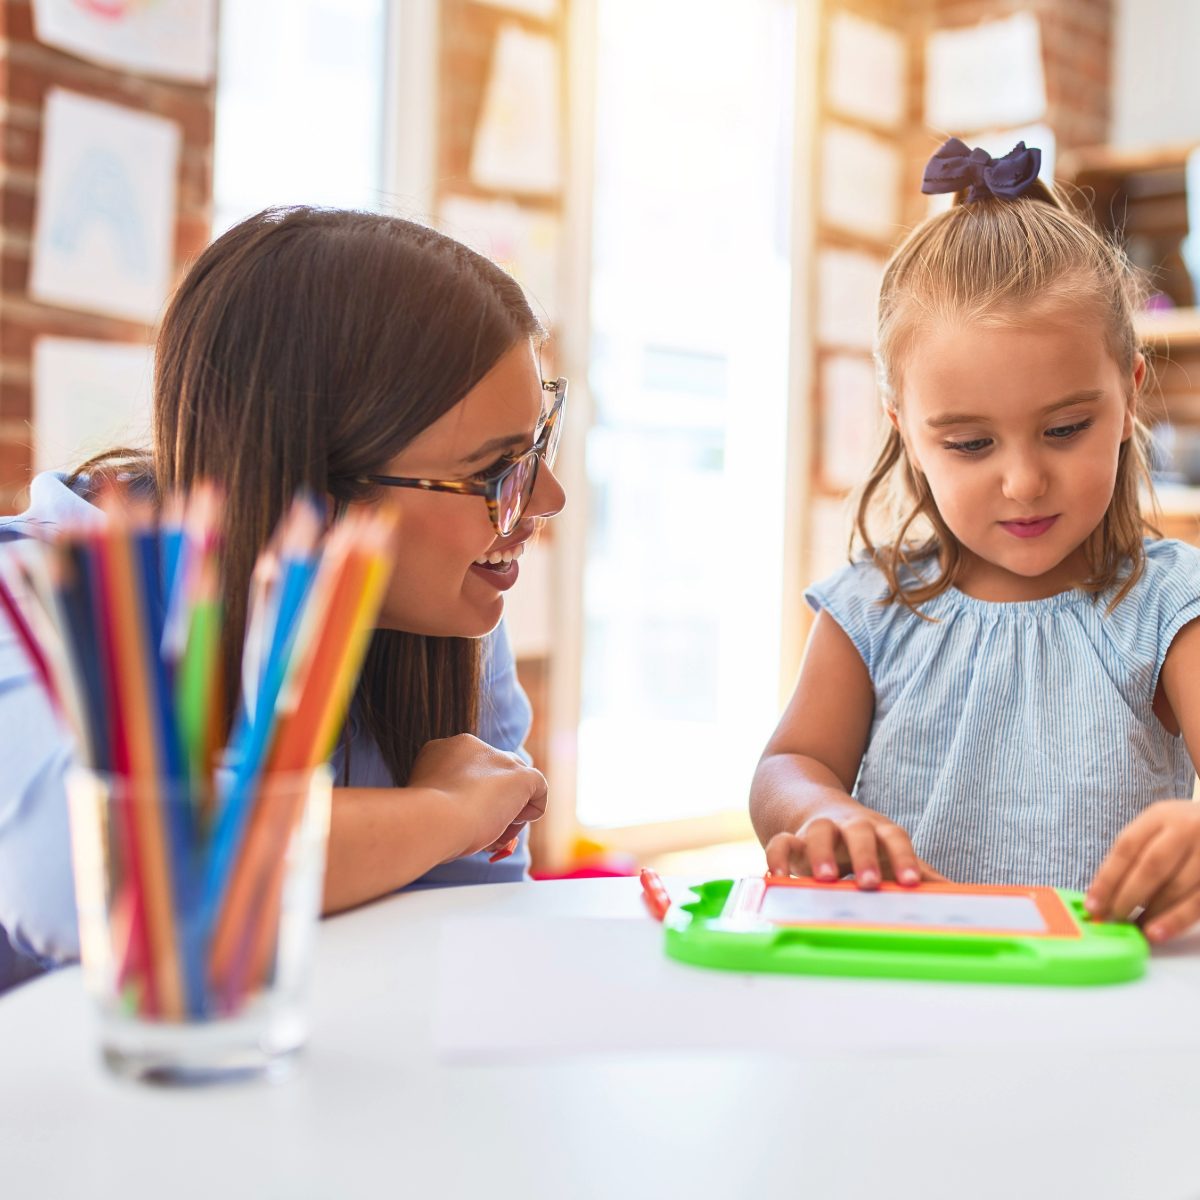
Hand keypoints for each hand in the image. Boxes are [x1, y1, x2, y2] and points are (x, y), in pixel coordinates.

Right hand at [407, 734, 547, 860]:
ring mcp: (500, 759)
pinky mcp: (521, 775)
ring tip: (492, 834)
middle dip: (492, 803)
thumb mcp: (431, 804)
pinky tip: (509, 824)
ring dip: (508, 811)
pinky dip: (531, 810)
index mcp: (443, 749)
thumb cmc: (424, 822)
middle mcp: (474, 746)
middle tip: (481, 831)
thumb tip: (472, 816)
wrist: (433, 820)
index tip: (460, 819)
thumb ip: (450, 800)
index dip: (469, 797)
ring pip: (515, 783)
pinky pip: (538, 789)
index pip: (470, 770)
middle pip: (494, 775)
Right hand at [765, 805, 947, 887]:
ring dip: (820, 853)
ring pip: (818, 832)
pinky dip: (777, 858)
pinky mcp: (790, 837)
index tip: (912, 883)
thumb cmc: (861, 840)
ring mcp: (817, 829)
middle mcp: (848, 825)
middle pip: (859, 832)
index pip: (895, 838)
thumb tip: (963, 899)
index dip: (905, 858)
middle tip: (870, 884)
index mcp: (878, 830)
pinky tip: (778, 880)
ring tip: (823, 879)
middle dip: (864, 856)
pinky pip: (780, 842)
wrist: (810, 802)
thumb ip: (920, 875)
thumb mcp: (889, 853)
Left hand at [1085, 800, 1199, 942]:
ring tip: (1135, 928)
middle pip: (1151, 867)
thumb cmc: (1180, 832)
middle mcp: (1186, 830)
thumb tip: (1104, 897)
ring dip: (1152, 913)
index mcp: (1160, 816)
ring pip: (1176, 888)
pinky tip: (1159, 932)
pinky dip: (1176, 920)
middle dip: (1128, 897)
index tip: (1093, 904)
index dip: (1107, 879)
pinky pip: (1197, 903)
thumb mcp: (1155, 829)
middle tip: (1113, 918)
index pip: (1126, 847)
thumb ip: (1132, 857)